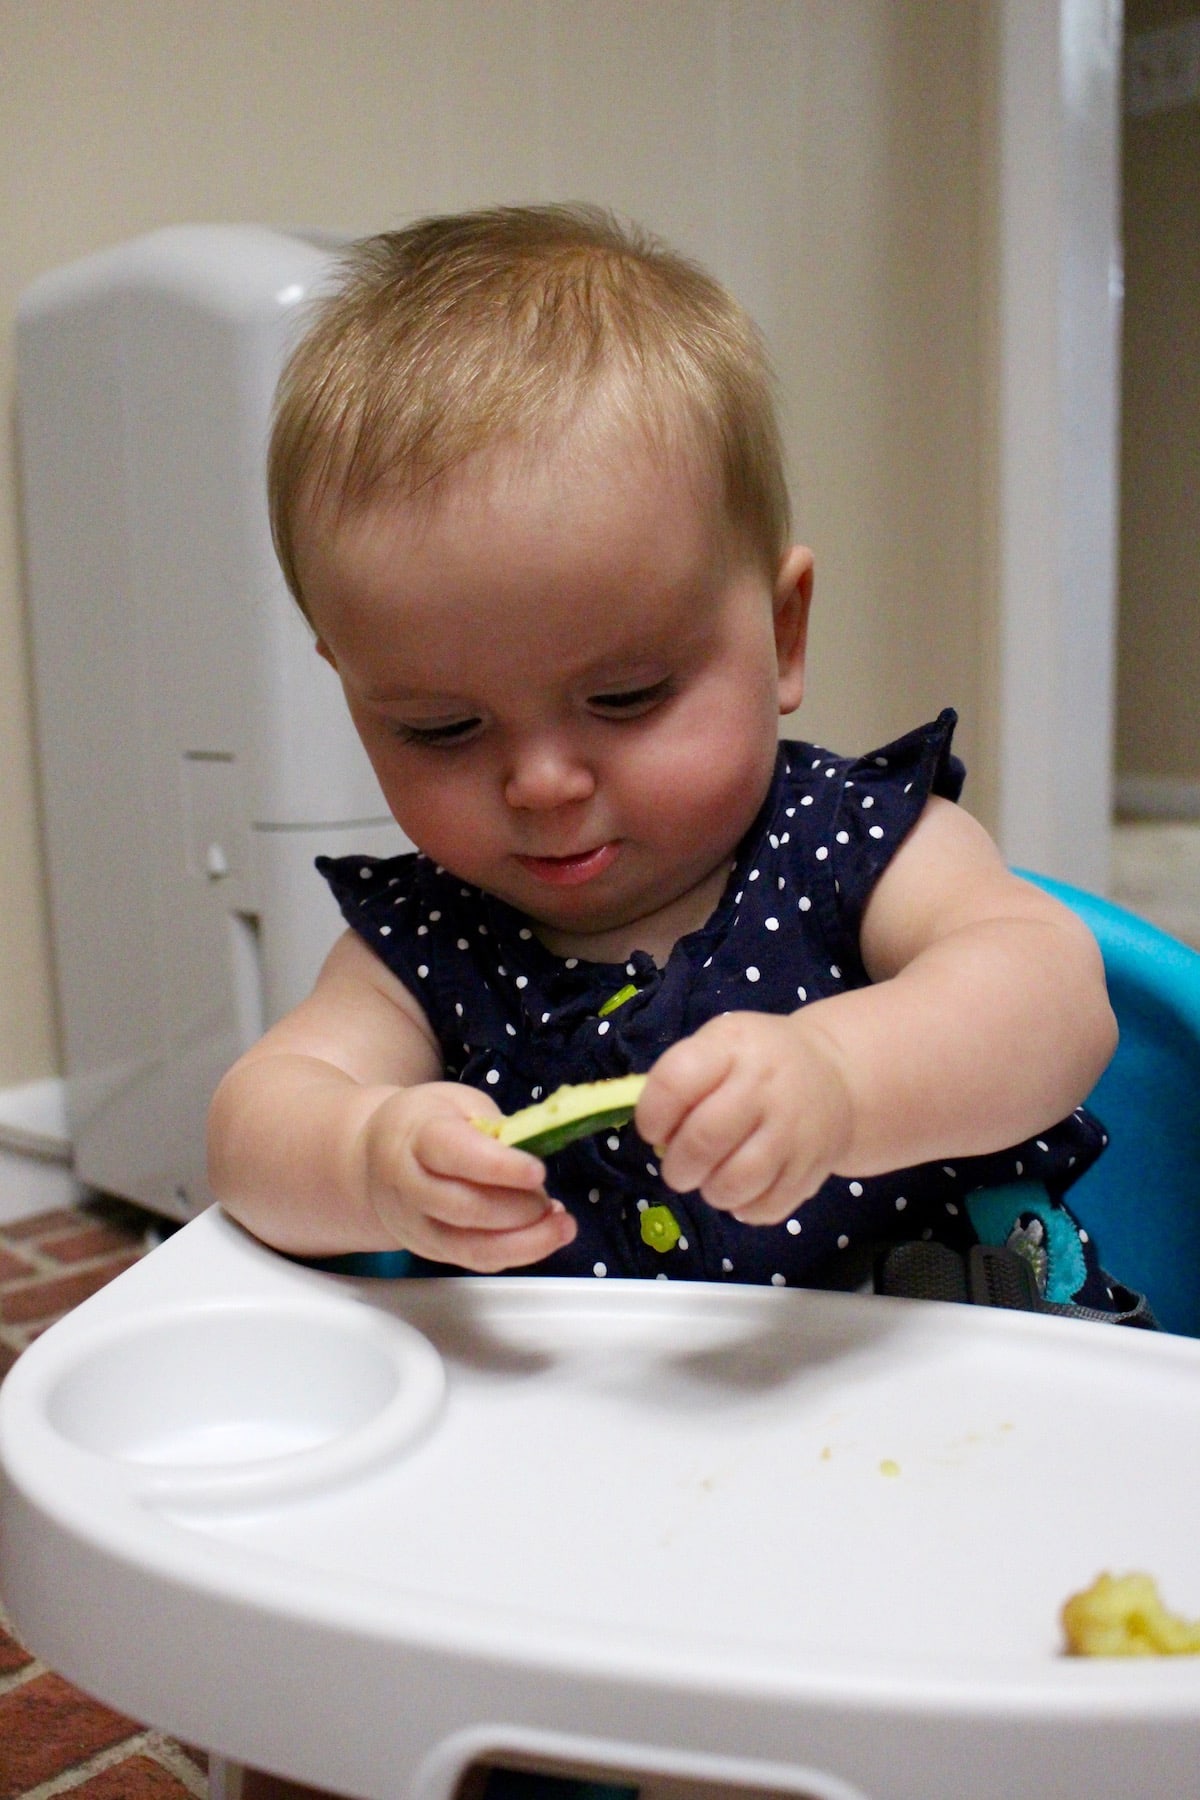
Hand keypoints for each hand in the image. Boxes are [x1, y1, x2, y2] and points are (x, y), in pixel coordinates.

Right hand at [354, 1082, 576, 1270]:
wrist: (372, 1161)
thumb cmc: (427, 1124)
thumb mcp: (458, 1103)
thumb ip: (495, 1126)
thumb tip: (536, 1152)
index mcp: (417, 1136)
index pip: (454, 1153)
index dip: (499, 1167)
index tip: (539, 1172)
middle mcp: (411, 1186)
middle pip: (464, 1208)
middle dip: (517, 1209)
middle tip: (548, 1199)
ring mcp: (418, 1225)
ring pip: (469, 1247)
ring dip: (525, 1242)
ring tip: (562, 1226)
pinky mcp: (431, 1251)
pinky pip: (475, 1260)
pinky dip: (515, 1253)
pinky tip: (542, 1235)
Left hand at [636, 1012, 854, 1225]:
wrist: (835, 1075)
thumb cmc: (758, 1062)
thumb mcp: (721, 1045)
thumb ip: (682, 1080)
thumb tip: (654, 1136)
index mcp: (733, 1047)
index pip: (676, 1081)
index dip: (651, 1114)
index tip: (653, 1129)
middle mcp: (767, 1086)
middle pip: (703, 1139)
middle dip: (677, 1166)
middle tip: (679, 1168)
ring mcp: (794, 1131)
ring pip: (735, 1182)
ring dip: (710, 1191)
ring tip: (712, 1178)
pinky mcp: (812, 1170)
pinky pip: (764, 1208)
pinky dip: (744, 1208)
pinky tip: (744, 1189)